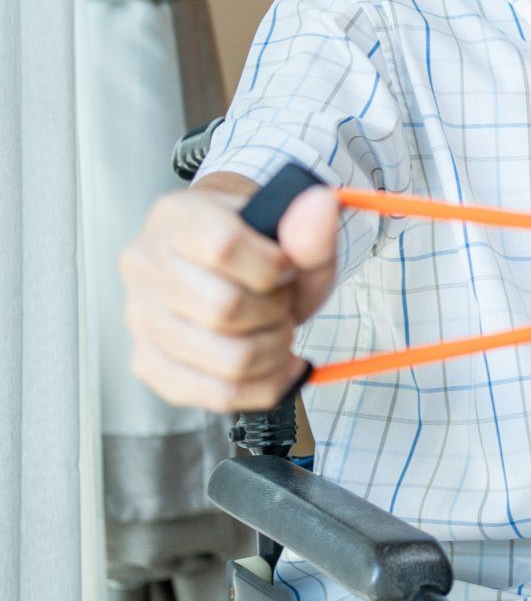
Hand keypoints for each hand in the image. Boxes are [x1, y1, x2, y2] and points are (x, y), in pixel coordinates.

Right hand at [119, 173, 338, 410]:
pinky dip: (262, 387)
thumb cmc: (258, 249)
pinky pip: (214, 394)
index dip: (272, 266)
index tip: (284, 267)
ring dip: (273, 352)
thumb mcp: (293, 233)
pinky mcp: (148, 363)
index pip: (222, 248)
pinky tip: (275, 366)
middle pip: (224, 308)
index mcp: (176, 217)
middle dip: (275, 312)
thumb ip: (310, 228)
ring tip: (276, 331)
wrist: (230, 266)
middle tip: (281, 302)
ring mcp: (140, 317)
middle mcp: (145, 265)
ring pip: (227, 359)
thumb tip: (320, 206)